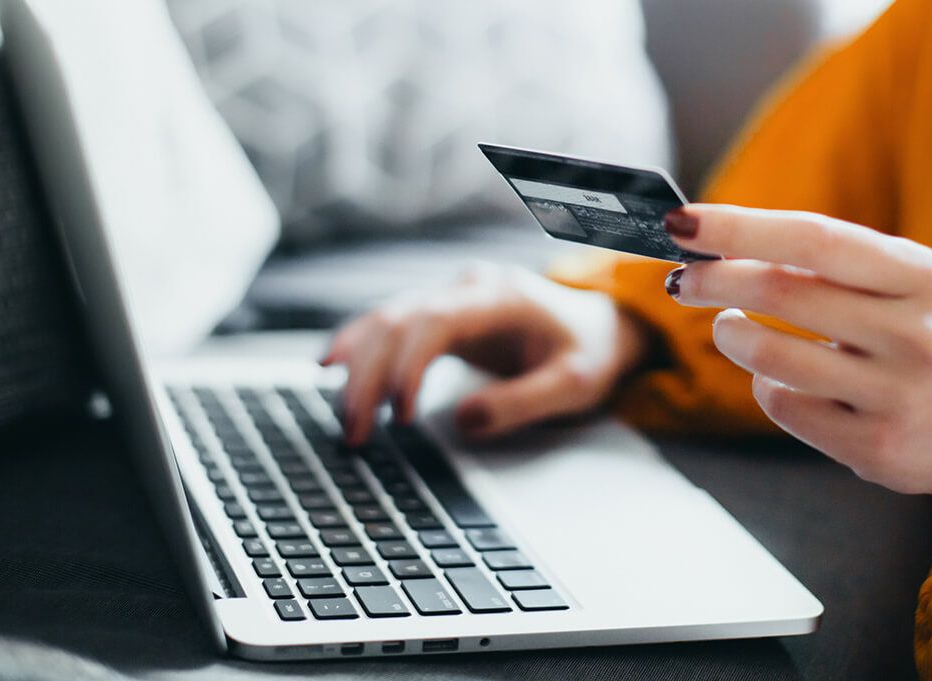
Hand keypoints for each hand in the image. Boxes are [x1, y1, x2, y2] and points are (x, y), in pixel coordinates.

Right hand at [320, 264, 650, 443]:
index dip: (408, 365)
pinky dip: (360, 348)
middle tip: (355, 432)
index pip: (435, 321)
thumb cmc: (589, 352)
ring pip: (385, 320)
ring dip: (358, 368)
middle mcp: (467, 288)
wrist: (601, 326)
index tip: (398, 416)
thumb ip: (523, 402)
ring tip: (345, 419)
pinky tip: (331, 367)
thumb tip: (462, 422)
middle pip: (397, 321)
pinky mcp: (442, 315)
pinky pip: (390, 326)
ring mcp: (451, 297)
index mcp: (499, 297)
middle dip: (369, 377)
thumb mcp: (574, 384)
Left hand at [664, 205, 931, 578]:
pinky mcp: (877, 446)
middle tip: (684, 280)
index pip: (814, 238)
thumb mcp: (903, 286)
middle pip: (783, 292)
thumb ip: (830, 263)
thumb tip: (723, 244)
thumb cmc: (922, 338)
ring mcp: (898, 393)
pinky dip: (765, 386)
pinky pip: (786, 406)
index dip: (740, 228)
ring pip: (772, 356)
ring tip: (729, 328)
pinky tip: (777, 378)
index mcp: (919, 276)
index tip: (683, 222)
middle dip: (716, 281)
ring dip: (732, 336)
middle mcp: (915, 332)